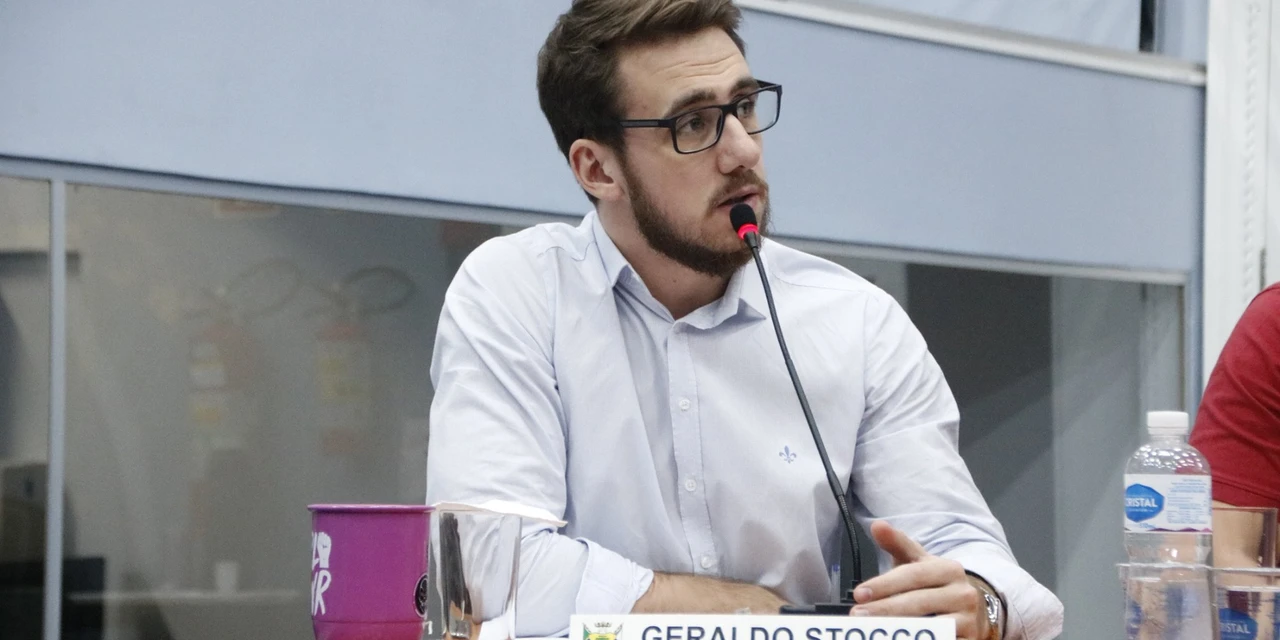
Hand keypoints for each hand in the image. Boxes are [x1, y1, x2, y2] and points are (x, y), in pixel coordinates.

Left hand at [850, 521, 990, 639]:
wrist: (973, 610)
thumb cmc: (937, 584)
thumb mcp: (920, 562)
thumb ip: (897, 544)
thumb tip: (877, 525)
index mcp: (949, 569)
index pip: (913, 575)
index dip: (884, 584)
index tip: (859, 594)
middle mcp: (962, 593)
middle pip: (918, 602)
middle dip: (884, 609)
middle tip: (857, 615)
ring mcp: (968, 620)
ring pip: (930, 627)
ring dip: (900, 629)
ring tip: (874, 629)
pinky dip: (919, 639)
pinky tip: (900, 638)